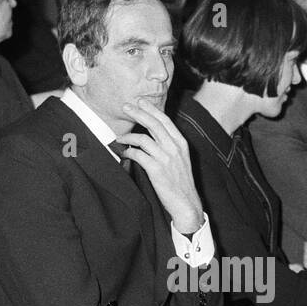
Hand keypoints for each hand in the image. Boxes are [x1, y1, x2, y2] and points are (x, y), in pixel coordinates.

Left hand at [118, 99, 204, 234]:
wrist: (187, 203)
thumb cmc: (181, 182)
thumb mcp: (181, 159)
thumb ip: (170, 146)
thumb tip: (152, 134)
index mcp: (181, 143)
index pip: (165, 120)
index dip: (151, 109)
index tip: (140, 101)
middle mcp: (174, 148)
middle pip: (153, 124)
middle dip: (138, 113)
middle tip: (125, 107)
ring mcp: (166, 158)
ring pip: (143, 138)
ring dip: (128, 136)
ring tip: (119, 137)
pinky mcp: (157, 170)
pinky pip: (138, 155)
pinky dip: (129, 152)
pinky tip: (125, 153)